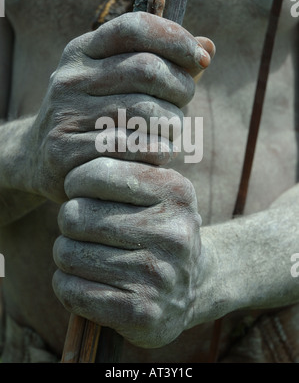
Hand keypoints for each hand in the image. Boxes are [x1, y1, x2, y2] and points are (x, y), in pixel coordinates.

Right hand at [25, 12, 213, 202]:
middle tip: (184, 104)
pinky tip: (158, 155)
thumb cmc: (95, 114)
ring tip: (172, 133)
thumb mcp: (118, 81)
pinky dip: (157, 152)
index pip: (135, 27)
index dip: (176, 38)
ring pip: (145, 112)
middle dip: (181, 87)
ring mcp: (66, 115)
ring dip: (173, 125)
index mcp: (83, 51)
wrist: (40, 155)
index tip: (202, 59)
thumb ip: (163, 64)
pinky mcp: (66, 152)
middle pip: (147, 69)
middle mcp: (71, 78)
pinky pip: (131, 149)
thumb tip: (208, 46)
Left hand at [53, 157, 202, 348]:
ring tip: (85, 254)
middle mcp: (172, 233)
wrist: (194, 285)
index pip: (99, 172)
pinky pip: (72, 291)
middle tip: (80, 226)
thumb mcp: (159, 191)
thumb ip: (125, 166)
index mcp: (176, 193)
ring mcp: (158, 276)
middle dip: (69, 220)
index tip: (78, 190)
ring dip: (67, 254)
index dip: (76, 181)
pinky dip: (66, 286)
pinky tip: (82, 282)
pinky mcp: (141, 312)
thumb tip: (83, 154)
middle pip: (76, 215)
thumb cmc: (161, 229)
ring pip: (69, 254)